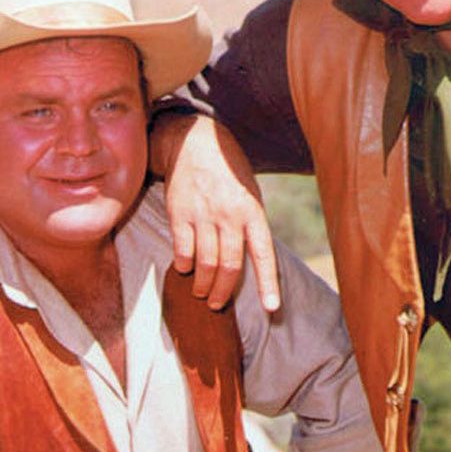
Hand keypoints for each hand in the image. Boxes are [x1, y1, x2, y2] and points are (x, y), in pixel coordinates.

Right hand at [153, 113, 279, 311]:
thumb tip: (251, 260)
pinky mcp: (180, 213)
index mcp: (252, 212)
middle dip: (223, 292)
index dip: (268, 284)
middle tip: (217, 304)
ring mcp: (204, 214)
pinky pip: (183, 249)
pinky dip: (184, 265)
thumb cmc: (228, 173)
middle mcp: (230, 215)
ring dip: (202, 284)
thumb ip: (251, 225)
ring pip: (205, 262)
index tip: (270, 308)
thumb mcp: (250, 194)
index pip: (263, 254)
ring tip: (201, 292)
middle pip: (229, 265)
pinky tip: (185, 268)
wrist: (196, 142)